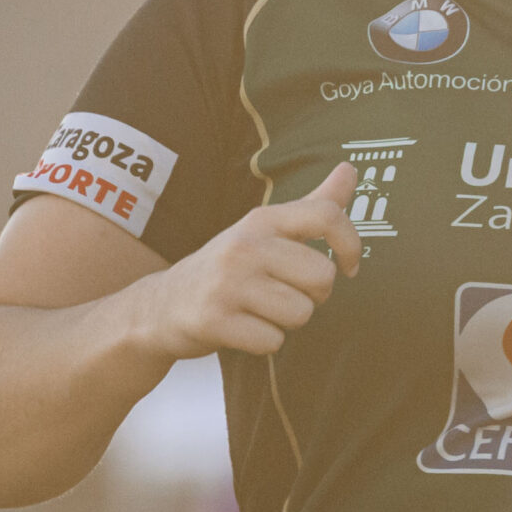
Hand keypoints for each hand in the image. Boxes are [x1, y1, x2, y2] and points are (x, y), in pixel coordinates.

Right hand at [136, 163, 359, 357]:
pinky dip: (264, 342)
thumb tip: (351, 169)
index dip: (351, 244)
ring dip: (287, 321)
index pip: (326, 215)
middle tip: (284, 294)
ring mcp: (226, 282)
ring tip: (259, 310)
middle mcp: (244, 245)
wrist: (161, 306)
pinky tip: (242, 328)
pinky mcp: (214, 319)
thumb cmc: (228, 268)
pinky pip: (273, 341)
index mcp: (261, 220)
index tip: (348, 267)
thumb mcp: (265, 231)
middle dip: (313, 296)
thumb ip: (313, 206)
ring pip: (301, 313)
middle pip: (322, 277)